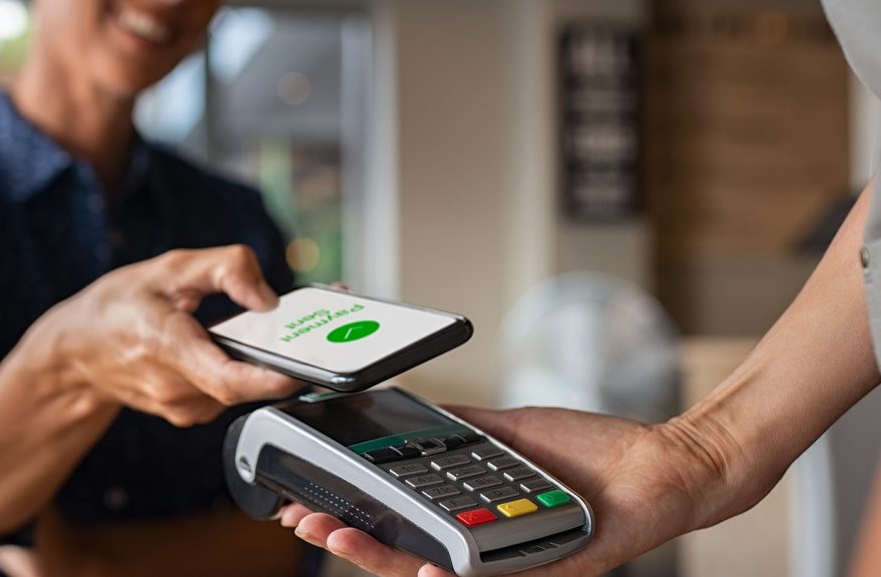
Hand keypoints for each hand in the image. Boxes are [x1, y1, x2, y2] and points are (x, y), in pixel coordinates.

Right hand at [19, 245, 305, 426]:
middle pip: (246, 383)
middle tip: (328, 326)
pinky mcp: (192, 411)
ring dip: (270, 361)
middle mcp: (176, 388)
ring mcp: (184, 407)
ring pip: (243, 387)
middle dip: (288, 358)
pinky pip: (233, 391)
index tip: (303, 369)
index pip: (226, 379)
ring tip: (292, 328)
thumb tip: (269, 296)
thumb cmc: (119, 305)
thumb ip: (224, 269)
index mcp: (165, 348)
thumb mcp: (170, 267)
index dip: (269, 379)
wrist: (78, 350)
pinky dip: (251, 368)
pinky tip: (252, 344)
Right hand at [284, 406, 754, 576]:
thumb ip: (463, 430)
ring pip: (435, 571)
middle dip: (350, 537)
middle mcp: (486, 543)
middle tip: (308, 522)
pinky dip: (455, 576)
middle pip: (404, 550)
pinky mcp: (549, 566)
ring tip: (342, 538)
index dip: (354, 514)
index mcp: (473, 511)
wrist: (663, 463)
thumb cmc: (595, 451)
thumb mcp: (512, 431)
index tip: (311, 498)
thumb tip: (411, 412)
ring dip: (384, 557)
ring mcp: (513, 559)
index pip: (401, 519)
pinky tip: (425, 569)